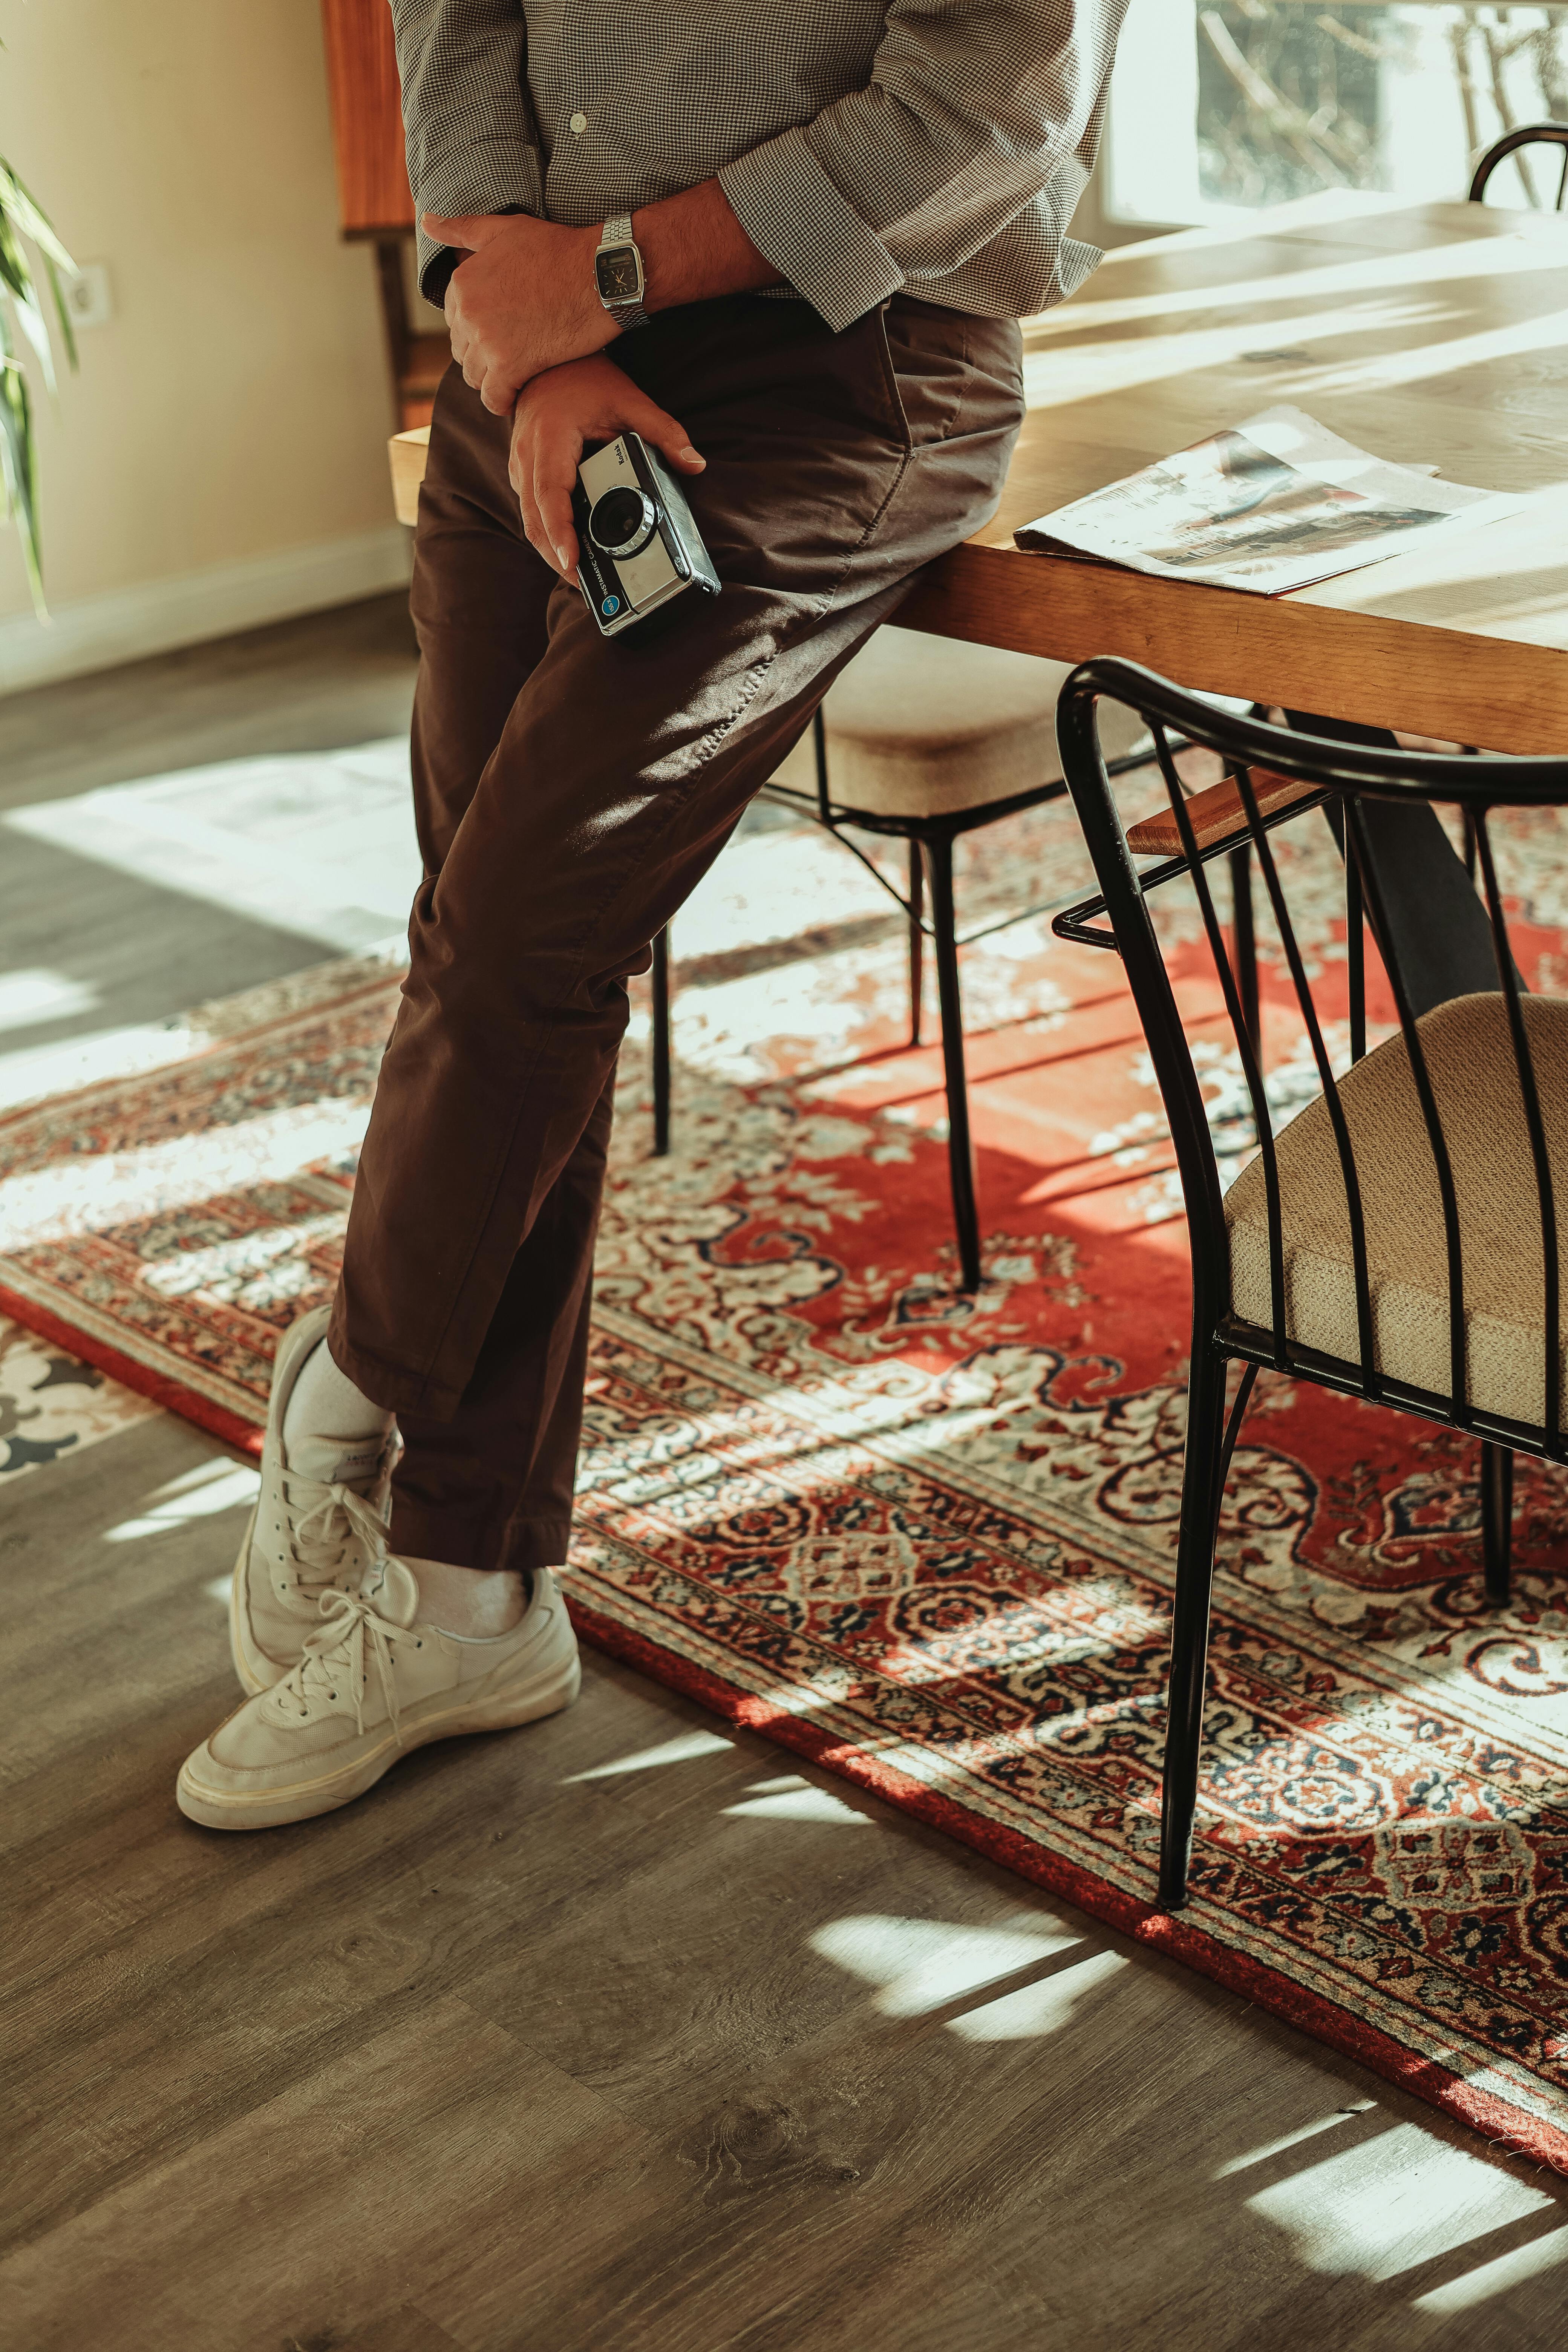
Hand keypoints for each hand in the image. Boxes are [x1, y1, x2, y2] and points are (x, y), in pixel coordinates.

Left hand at [423, 210, 614, 414]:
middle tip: (511, 354)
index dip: (476, 328)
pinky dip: (502, 401)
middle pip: (462, 349)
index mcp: (463, 282)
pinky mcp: (511, 366)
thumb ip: (462, 229)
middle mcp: (468, 312)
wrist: (598, 275)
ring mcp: (487, 341)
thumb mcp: (504, 229)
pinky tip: (515, 397)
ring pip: (474, 376)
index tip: (499, 330)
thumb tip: (426, 222)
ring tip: (516, 374)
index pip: (453, 319)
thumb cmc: (558, 249)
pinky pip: (494, 398)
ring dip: (492, 379)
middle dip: (482, 354)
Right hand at [509, 356, 704, 580]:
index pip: (551, 494)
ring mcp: (520, 466)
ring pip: (529, 520)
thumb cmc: (585, 378)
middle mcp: (527, 456)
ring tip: (580, 577)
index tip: (571, 560)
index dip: (560, 531)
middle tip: (584, 587)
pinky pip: (531, 511)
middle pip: (534, 520)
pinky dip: (548, 533)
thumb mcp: (629, 400)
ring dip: (551, 550)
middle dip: (556, 557)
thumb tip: (694, 464)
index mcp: (550, 438)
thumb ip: (663, 432)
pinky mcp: (523, 473)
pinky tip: (570, 551)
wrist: (549, 362)